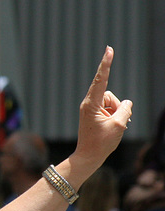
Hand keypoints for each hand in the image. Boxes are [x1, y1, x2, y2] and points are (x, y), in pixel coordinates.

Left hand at [72, 46, 132, 169]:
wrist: (88, 157)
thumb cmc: (101, 143)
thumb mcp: (119, 125)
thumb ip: (125, 109)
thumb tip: (126, 103)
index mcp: (91, 104)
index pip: (101, 80)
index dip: (106, 64)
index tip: (109, 49)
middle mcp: (88, 103)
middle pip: (111, 95)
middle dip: (117, 108)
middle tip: (115, 124)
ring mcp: (90, 108)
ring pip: (112, 102)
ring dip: (116, 113)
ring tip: (111, 128)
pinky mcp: (94, 113)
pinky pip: (110, 108)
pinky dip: (114, 116)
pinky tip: (112, 128)